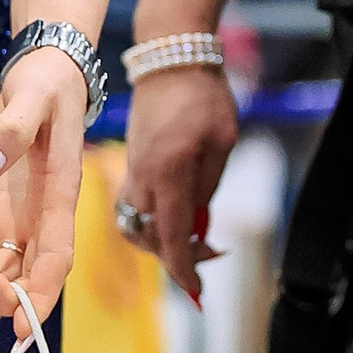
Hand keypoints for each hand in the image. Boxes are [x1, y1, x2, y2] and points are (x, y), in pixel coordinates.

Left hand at [0, 44, 90, 347]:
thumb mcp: (30, 98)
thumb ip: (10, 134)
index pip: (57, 260)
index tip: (20, 333)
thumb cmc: (45, 85)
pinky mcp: (2, 212)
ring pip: (4, 269)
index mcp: (61, 196)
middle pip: (28, 275)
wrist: (44, 73)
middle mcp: (45, 218)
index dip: (40, 298)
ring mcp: (24, 219)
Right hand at [120, 65, 238, 302]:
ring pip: (134, 226)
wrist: (170, 60)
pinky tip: (177, 213)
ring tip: (193, 234)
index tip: (196, 292)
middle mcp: (143, 177)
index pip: (171, 237)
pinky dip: (151, 221)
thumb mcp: (222, 144)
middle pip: (147, 239)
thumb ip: (209, 190)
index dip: (184, 270)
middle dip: (175, 256)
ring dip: (159, 240)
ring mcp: (132, 171)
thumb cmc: (204, 98)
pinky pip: (133, 207)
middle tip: (210, 250)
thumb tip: (200, 226)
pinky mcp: (131, 164)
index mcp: (169, 173)